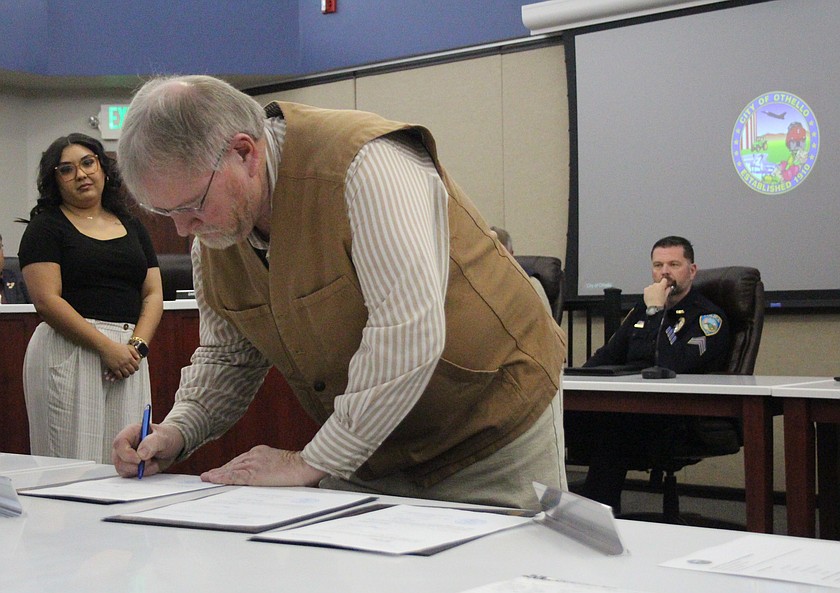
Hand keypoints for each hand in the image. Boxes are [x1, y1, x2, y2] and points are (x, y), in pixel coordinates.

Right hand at [100, 341, 141, 381]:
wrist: (107, 346)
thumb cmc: (116, 346)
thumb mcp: (127, 347)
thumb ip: (134, 352)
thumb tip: (138, 357)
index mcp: (130, 358)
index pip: (136, 366)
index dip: (136, 368)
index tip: (135, 369)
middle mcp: (126, 362)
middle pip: (132, 371)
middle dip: (132, 372)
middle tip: (130, 372)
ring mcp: (120, 366)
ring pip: (126, 374)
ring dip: (126, 375)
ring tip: (126, 375)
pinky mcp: (114, 368)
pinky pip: (119, 375)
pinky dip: (120, 377)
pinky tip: (120, 376)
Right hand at [111, 422, 183, 477]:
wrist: (172, 447)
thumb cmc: (168, 437)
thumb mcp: (164, 437)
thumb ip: (152, 443)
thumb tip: (140, 454)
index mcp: (131, 432)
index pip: (119, 443)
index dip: (126, 453)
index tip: (139, 460)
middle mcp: (125, 444)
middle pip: (118, 459)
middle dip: (134, 465)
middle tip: (150, 461)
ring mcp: (125, 456)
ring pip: (122, 469)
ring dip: (139, 470)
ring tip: (152, 462)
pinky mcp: (129, 466)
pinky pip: (129, 475)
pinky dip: (142, 474)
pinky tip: (151, 466)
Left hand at [200, 446, 326, 486]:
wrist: (306, 465)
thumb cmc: (298, 467)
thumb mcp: (281, 463)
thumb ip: (270, 468)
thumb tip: (268, 477)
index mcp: (261, 452)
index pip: (240, 461)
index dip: (229, 467)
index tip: (220, 472)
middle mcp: (254, 455)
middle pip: (233, 464)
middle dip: (220, 470)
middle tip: (208, 476)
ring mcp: (253, 464)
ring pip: (230, 469)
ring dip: (216, 474)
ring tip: (206, 479)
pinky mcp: (254, 475)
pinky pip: (233, 477)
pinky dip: (220, 478)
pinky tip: (211, 479)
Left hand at [643, 278, 671, 307]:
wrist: (653, 306)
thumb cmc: (661, 301)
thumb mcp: (666, 296)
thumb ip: (668, 290)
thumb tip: (669, 287)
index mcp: (661, 285)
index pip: (664, 280)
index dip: (664, 283)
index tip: (664, 286)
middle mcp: (655, 284)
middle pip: (657, 284)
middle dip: (658, 287)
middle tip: (659, 292)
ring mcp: (649, 287)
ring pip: (652, 286)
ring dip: (653, 289)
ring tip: (654, 295)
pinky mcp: (645, 289)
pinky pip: (647, 289)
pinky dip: (649, 291)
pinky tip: (650, 295)